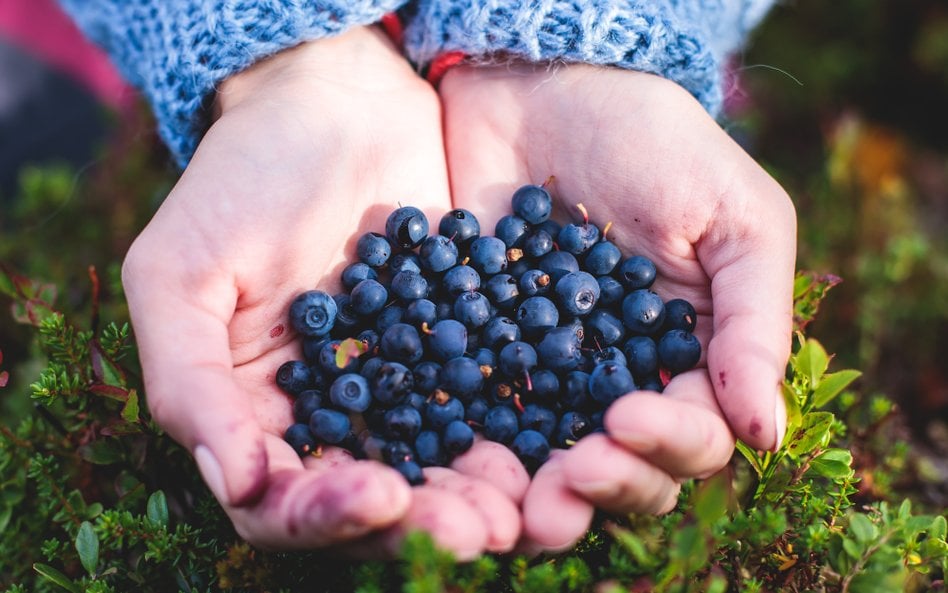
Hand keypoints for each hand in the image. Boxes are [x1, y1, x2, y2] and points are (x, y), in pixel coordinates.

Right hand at [121, 27, 523, 558]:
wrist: (337, 102)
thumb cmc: (241, 178)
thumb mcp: (180, 272)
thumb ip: (190, 382)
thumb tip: (238, 488)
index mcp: (251, 414)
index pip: (279, 501)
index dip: (325, 516)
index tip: (381, 495)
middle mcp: (326, 415)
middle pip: (369, 502)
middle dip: (421, 523)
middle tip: (479, 530)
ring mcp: (396, 385)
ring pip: (435, 467)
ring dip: (474, 496)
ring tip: (519, 507)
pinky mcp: (454, 349)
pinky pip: (482, 406)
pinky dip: (511, 435)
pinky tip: (543, 447)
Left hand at [439, 63, 795, 550]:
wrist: (541, 83)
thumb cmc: (654, 140)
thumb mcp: (734, 218)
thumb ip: (753, 322)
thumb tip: (767, 437)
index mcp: (693, 353)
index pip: (695, 432)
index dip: (669, 442)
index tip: (625, 417)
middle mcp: (623, 375)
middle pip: (625, 465)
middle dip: (606, 484)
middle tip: (568, 481)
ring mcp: (547, 369)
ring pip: (551, 459)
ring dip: (540, 492)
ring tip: (520, 506)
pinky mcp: (480, 349)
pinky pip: (479, 412)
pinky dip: (473, 445)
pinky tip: (456, 459)